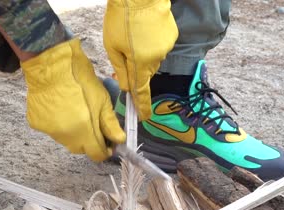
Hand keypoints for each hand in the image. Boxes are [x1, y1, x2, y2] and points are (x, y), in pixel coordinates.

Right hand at [21, 39, 125, 160]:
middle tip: (94, 125)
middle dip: (90, 141)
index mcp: (83, 130)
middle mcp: (65, 135)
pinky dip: (59, 124)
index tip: (109, 142)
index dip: (105, 150)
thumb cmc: (80, 79)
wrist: (51, 65)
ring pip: (66, 140)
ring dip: (74, 133)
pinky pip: (52, 130)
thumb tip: (120, 140)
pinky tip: (61, 109)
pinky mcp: (37, 123)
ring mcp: (49, 130)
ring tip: (76, 112)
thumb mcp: (102, 100)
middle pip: (81, 149)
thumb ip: (110, 124)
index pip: (96, 154)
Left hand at [103, 0, 177, 119]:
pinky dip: (152, 43)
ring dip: (144, 54)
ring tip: (134, 35)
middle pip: (146, 72)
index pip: (141, 91)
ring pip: (153, 59)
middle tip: (125, 52)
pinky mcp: (172, 36)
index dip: (142, 106)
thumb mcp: (112, 46)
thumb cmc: (120, 18)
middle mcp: (156, 58)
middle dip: (136, 67)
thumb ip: (120, 69)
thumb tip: (127, 87)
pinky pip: (160, 46)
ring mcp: (166, 47)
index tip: (143, 117)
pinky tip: (145, 29)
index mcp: (140, 63)